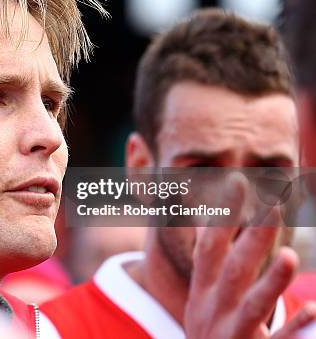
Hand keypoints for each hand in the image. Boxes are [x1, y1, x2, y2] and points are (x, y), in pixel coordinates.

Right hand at [184, 172, 300, 338]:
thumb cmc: (209, 332)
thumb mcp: (200, 299)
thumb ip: (208, 264)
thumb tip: (204, 222)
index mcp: (203, 291)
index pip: (210, 247)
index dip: (222, 215)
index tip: (237, 182)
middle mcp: (214, 310)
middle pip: (235, 270)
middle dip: (253, 239)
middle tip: (275, 206)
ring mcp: (233, 334)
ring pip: (253, 306)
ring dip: (270, 282)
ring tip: (290, 256)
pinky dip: (292, 327)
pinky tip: (314, 309)